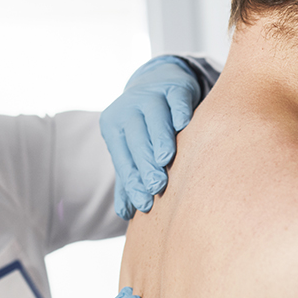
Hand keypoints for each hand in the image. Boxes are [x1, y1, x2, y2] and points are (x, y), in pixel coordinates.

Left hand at [100, 56, 200, 217]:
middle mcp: (128, 108)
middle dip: (145, 164)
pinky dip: (179, 112)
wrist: (156, 83)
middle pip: (136, 138)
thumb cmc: (143, 126)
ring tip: (166, 160)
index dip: (133, 182)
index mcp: (113, 126)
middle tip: (156, 186)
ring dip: (160, 139)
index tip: (145, 204)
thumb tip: (125, 214)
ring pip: (154, 117)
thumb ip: (129, 178)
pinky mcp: (174, 87)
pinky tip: (184, 125)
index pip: (122, 158)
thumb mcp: (132, 148)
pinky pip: (176, 100)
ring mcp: (150, 94)